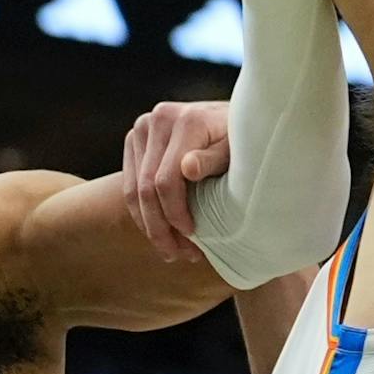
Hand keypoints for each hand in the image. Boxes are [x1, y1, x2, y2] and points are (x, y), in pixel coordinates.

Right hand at [123, 100, 230, 262]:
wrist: (232, 121)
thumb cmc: (242, 142)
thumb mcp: (237, 151)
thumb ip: (213, 159)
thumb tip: (188, 168)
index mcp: (184, 121)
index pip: (165, 180)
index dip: (175, 214)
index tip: (192, 237)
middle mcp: (158, 118)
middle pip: (145, 187)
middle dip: (160, 228)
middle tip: (176, 255)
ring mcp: (142, 127)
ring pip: (134, 189)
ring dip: (150, 225)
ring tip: (170, 250)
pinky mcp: (136, 138)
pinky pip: (130, 183)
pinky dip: (143, 211)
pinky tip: (160, 230)